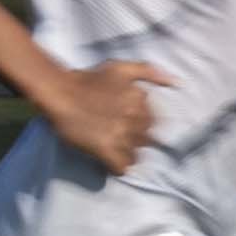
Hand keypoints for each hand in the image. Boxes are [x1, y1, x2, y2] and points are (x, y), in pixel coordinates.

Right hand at [40, 58, 171, 176]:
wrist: (58, 92)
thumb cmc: (88, 79)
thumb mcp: (120, 68)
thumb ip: (149, 72)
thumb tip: (177, 84)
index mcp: (141, 101)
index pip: (153, 123)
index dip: (138, 124)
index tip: (123, 121)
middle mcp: (135, 119)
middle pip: (145, 140)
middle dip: (132, 139)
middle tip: (114, 134)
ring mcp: (121, 136)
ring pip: (134, 155)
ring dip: (124, 153)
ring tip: (110, 147)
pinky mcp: (106, 150)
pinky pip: (122, 167)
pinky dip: (116, 166)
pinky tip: (107, 159)